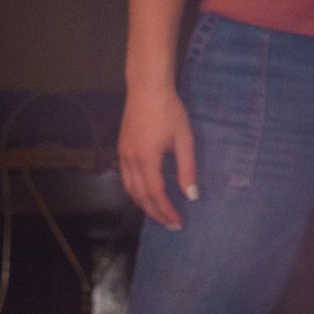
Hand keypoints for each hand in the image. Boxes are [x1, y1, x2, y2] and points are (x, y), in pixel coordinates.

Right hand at [117, 84, 196, 230]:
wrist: (147, 88)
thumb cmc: (169, 111)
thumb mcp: (185, 140)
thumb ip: (187, 169)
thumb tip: (192, 196)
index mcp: (146, 158)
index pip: (155, 194)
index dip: (166, 211)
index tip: (178, 222)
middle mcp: (130, 159)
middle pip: (139, 196)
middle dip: (155, 213)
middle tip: (171, 224)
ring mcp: (123, 154)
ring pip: (129, 188)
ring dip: (143, 204)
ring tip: (159, 213)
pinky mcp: (121, 148)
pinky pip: (126, 177)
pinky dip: (136, 191)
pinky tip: (147, 193)